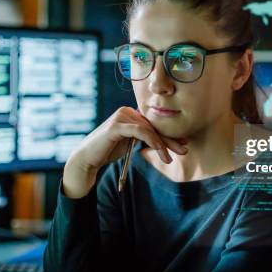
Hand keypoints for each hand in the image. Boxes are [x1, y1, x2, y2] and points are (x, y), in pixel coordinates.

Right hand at [62, 106, 187, 197]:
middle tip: (184, 150)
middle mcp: (126, 111)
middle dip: (170, 140)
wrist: (87, 159)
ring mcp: (121, 116)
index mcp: (130, 114)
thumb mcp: (131, 144)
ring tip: (169, 159)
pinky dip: (153, 142)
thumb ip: (145, 138)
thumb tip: (166, 141)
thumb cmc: (108, 151)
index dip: (169, 135)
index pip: (153, 124)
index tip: (183, 144)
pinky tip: (160, 152)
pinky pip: (140, 132)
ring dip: (162, 145)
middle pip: (153, 126)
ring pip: (149, 129)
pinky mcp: (116, 125)